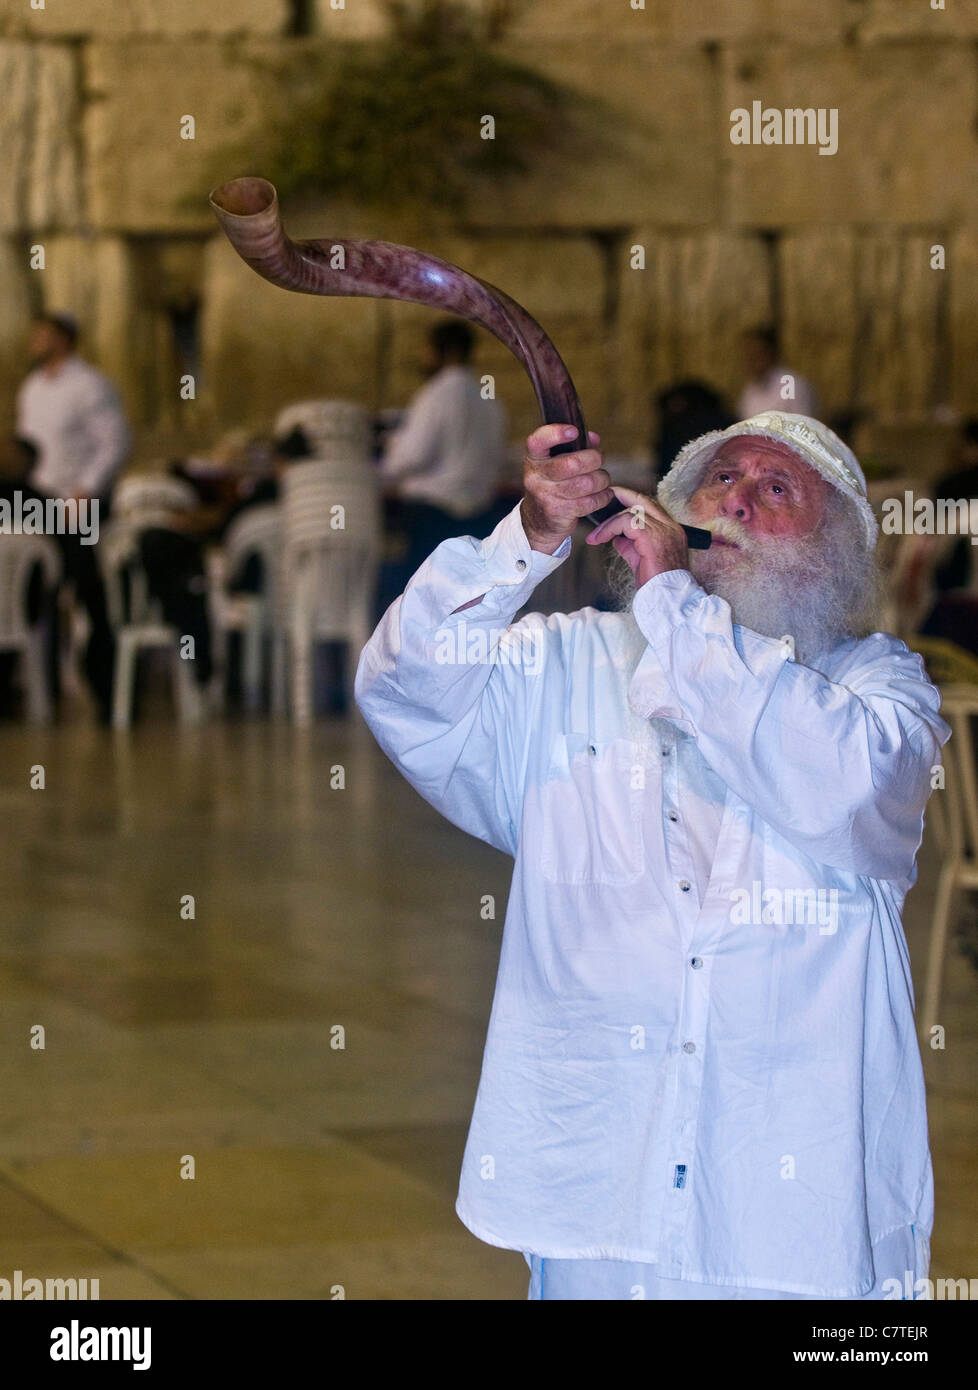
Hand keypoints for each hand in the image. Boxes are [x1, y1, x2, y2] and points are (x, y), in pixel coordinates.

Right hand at [520, 423, 608, 553]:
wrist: (538, 520)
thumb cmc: (552, 485)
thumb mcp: (554, 463)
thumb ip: (574, 447)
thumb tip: (594, 438)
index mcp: (534, 458)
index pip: (538, 441)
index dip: (556, 433)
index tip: (573, 431)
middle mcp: (536, 476)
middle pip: (573, 463)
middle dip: (594, 459)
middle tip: (598, 460)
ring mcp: (546, 496)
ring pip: (586, 483)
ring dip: (601, 479)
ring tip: (601, 479)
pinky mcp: (559, 512)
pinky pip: (590, 502)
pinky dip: (603, 496)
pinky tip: (603, 494)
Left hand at [585, 485, 688, 589]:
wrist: (668, 598)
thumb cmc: (657, 584)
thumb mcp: (641, 559)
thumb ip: (630, 544)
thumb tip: (616, 536)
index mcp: (672, 531)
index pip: (651, 507)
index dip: (632, 500)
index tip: (616, 499)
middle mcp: (670, 527)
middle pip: (643, 501)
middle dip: (622, 496)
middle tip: (604, 500)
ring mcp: (663, 530)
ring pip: (631, 513)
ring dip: (609, 523)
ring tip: (596, 536)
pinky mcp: (651, 537)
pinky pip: (625, 522)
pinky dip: (609, 528)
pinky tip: (600, 538)